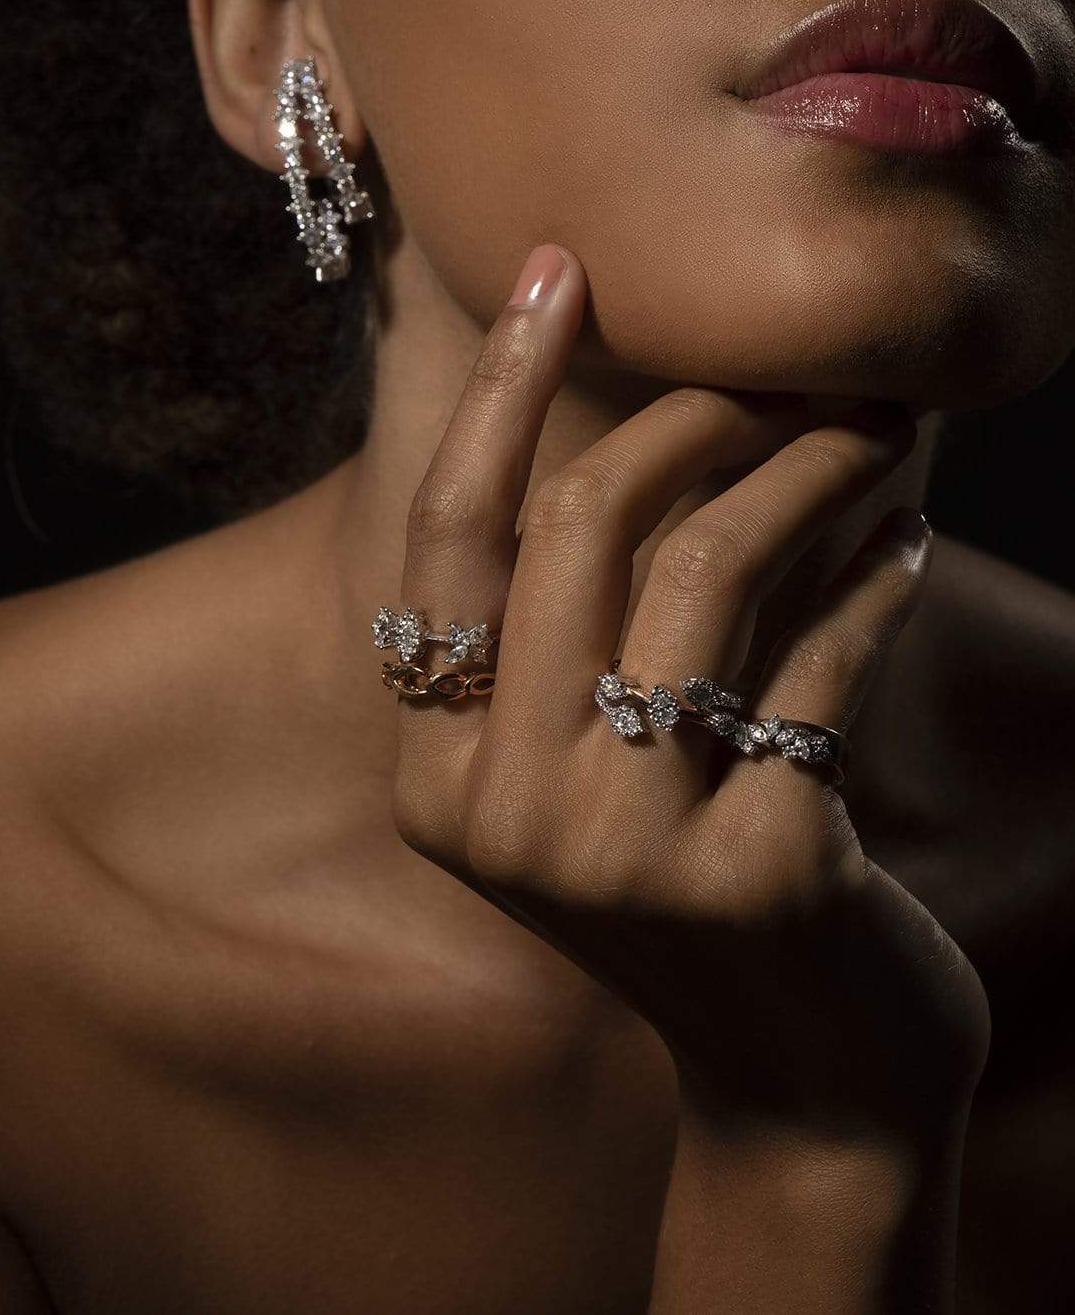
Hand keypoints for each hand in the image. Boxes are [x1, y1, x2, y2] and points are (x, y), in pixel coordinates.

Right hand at [389, 244, 989, 1143]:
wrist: (804, 1081)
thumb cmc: (692, 893)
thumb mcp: (595, 770)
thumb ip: (577, 629)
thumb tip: (639, 406)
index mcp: (438, 779)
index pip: (450, 541)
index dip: (498, 390)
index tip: (557, 268)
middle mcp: (503, 814)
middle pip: (578, 528)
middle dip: (691, 416)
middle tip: (783, 376)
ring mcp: (621, 852)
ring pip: (707, 574)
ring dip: (805, 473)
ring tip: (872, 433)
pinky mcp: (756, 873)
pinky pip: (823, 664)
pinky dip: (877, 586)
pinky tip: (910, 548)